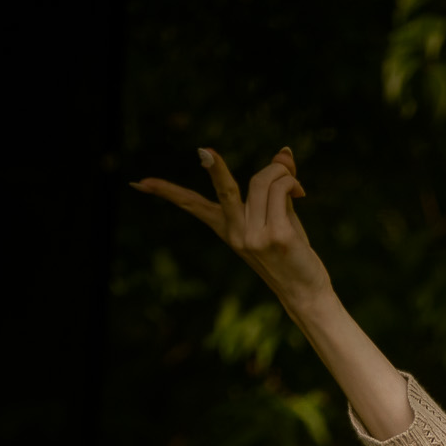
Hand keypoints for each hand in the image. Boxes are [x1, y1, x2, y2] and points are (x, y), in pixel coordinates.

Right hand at [133, 146, 331, 315]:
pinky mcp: (277, 236)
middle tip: (204, 151)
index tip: (139, 183)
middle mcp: (237, 233)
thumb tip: (283, 152)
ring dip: (282, 174)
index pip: (193, 206)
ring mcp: (255, 236)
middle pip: (224, 189)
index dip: (167, 192)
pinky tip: (301, 192)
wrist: (307, 294)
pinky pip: (281, 189)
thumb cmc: (292, 256)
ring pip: (263, 180)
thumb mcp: (280, 218)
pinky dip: (292, 182)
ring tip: (296, 187)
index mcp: (228, 229)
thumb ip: (276, 187)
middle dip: (214, 169)